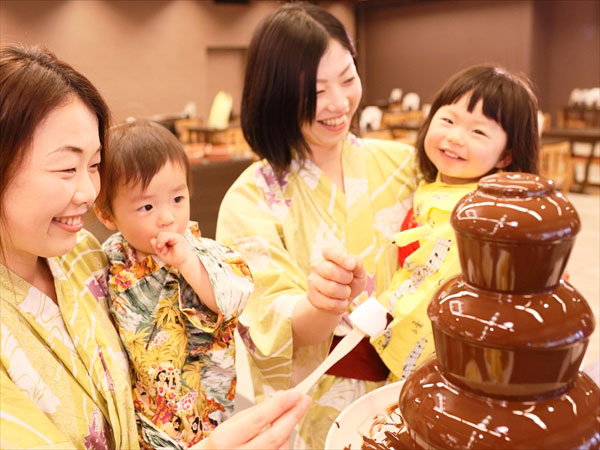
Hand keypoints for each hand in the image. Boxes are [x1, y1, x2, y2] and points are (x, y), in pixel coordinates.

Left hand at [151, 231, 193, 268]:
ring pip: (162, 234)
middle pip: (160, 234)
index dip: (157, 243)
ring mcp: (176, 236)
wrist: (183, 263)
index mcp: (170, 240)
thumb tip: (152, 239)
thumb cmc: (174, 259)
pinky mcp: (178, 237)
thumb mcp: (162, 253)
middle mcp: (173, 237)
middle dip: (158, 243)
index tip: (160, 251)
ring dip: (160, 243)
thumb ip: (156, 247)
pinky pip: (167, 236)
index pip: (160, 237)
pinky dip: (163, 241)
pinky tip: (164, 247)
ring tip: (164, 251)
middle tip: (162, 251)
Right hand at [192, 390, 310, 448]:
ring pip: (281, 447)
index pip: (258, 420)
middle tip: (304, 400)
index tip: (295, 393)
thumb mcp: (230, 424)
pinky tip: (283, 430)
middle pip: (274, 437)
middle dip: (293, 416)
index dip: (279, 406)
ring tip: (291, 413)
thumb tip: (280, 396)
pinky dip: (285, 440)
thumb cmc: (222, 444)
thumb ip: (256, 411)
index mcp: (226, 439)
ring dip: (289, 427)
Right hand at [307, 245, 366, 314]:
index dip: (341, 258)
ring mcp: (312, 281)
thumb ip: (358, 264)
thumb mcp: (359, 272)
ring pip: (331, 289)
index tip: (351, 265)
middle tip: (349, 281)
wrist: (341, 300)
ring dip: (345, 293)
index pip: (329, 251)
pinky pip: (330, 303)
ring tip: (345, 292)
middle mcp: (317, 266)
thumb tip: (352, 262)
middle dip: (346, 278)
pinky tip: (340, 301)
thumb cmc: (351, 282)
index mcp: (328, 256)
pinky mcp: (311, 297)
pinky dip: (341, 304)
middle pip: (330, 271)